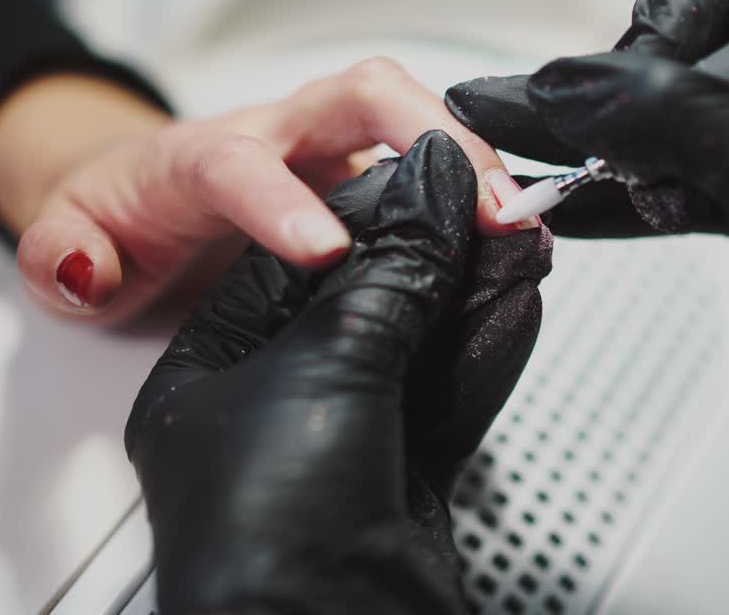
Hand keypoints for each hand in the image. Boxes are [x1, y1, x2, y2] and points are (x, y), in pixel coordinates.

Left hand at [0, 58, 538, 324]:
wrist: (140, 194)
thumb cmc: (117, 216)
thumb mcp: (62, 244)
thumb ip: (57, 257)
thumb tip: (82, 268)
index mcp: (199, 157)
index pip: (241, 163)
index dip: (284, 202)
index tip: (327, 251)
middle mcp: (278, 135)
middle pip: (361, 94)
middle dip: (431, 138)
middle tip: (484, 209)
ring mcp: (329, 149)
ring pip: (410, 114)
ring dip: (473, 158)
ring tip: (520, 222)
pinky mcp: (364, 172)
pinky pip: (429, 159)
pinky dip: (475, 183)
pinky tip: (511, 230)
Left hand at [125, 131, 551, 613]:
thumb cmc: (250, 542)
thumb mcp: (315, 381)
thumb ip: (382, 278)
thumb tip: (433, 196)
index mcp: (206, 338)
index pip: (263, 217)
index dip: (348, 190)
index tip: (426, 186)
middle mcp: (265, 369)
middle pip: (347, 251)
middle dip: (425, 217)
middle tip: (491, 197)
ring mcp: (333, 414)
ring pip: (409, 315)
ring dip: (469, 273)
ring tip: (521, 235)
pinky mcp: (392, 457)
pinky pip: (441, 377)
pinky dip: (482, 338)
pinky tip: (516, 298)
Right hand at [445, 0, 728, 492]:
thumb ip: (659, 113)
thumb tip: (558, 86)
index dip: (652, 32)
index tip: (631, 103)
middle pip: (665, 50)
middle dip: (615, 102)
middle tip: (573, 144)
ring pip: (662, 125)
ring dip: (596, 151)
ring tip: (510, 150)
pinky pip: (674, 184)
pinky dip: (621, 201)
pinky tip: (568, 204)